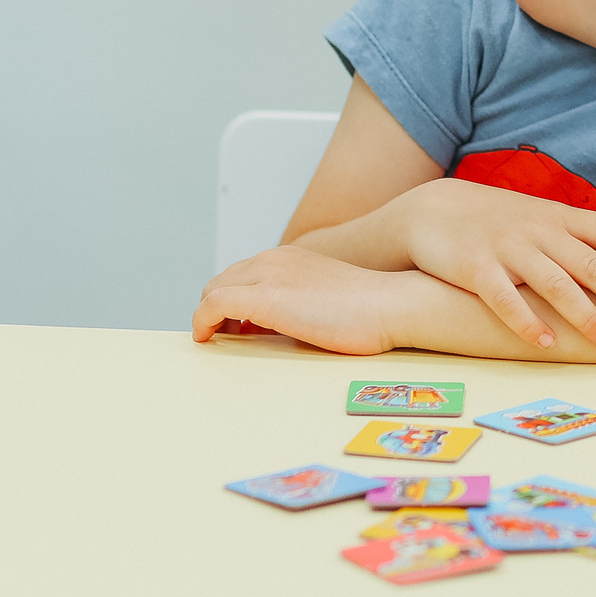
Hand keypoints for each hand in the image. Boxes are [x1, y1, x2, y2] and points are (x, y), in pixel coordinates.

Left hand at [194, 247, 415, 354]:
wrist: (391, 305)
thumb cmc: (371, 310)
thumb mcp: (327, 297)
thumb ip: (300, 302)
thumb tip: (280, 323)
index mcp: (291, 257)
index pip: (244, 273)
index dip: (233, 299)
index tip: (236, 325)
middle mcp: (274, 259)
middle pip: (223, 280)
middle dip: (217, 307)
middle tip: (224, 335)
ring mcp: (268, 276)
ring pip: (213, 290)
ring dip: (209, 314)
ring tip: (216, 339)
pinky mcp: (265, 298)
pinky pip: (213, 305)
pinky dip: (203, 321)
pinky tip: (208, 339)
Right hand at [390, 179, 595, 350]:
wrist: (433, 209)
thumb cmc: (498, 221)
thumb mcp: (541, 219)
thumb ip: (577, 240)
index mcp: (561, 218)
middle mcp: (540, 231)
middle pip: (591, 263)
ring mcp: (508, 249)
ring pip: (554, 283)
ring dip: (585, 314)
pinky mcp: (476, 269)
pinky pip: (505, 299)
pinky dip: (528, 321)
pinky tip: (548, 342)